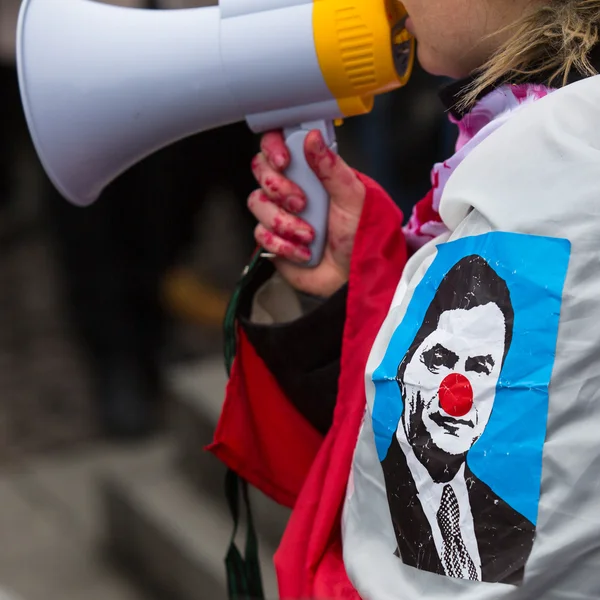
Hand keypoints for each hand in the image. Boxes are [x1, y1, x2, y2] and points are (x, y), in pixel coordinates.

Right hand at [248, 129, 365, 297]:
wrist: (352, 274)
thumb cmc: (359, 234)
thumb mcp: (353, 197)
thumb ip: (332, 167)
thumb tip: (313, 137)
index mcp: (311, 172)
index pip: (279, 145)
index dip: (273, 148)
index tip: (285, 161)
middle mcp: (290, 188)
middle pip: (261, 172)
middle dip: (279, 189)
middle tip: (302, 203)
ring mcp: (279, 213)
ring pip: (258, 204)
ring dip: (284, 223)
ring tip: (309, 235)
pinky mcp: (272, 239)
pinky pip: (261, 235)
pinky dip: (284, 245)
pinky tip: (304, 252)